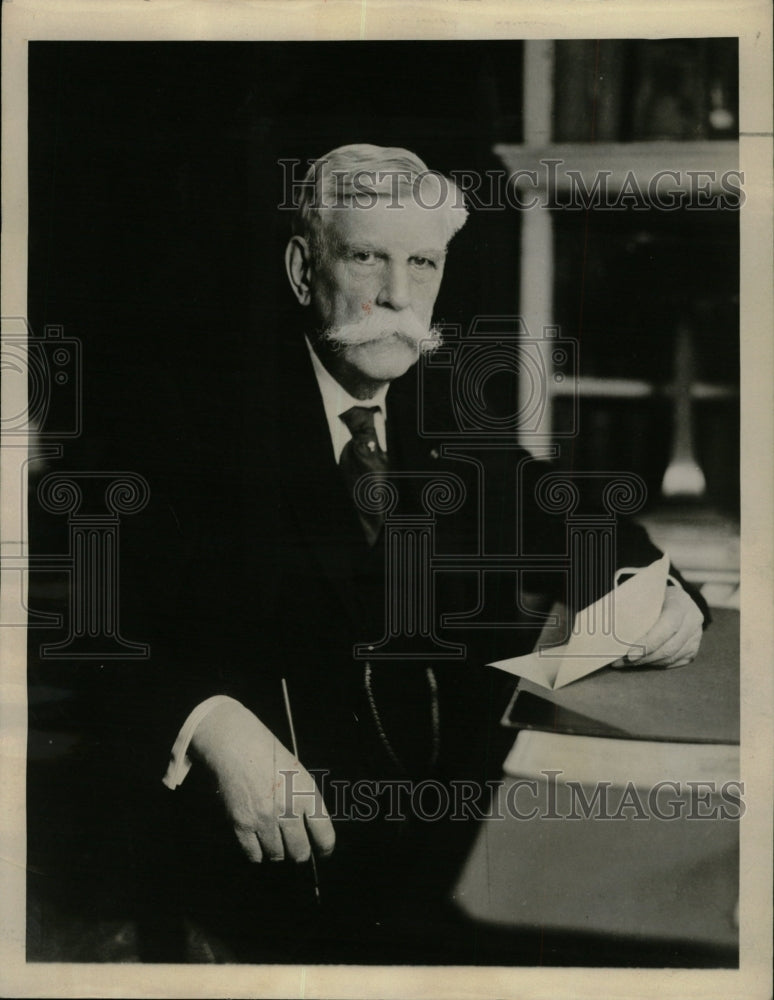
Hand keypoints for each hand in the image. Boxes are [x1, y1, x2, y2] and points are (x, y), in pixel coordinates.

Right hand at [190, 699, 335, 862]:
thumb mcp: (299, 774)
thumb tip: (311, 833)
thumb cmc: (269, 755)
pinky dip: (258, 854)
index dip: (325, 850)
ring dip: (278, 854)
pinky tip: (259, 844)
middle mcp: (288, 810)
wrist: (236, 745)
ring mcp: (264, 819)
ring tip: (276, 843)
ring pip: (277, 856)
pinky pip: (254, 855)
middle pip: (300, 853)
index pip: (324, 836)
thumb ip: (306, 802)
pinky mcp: (242, 824)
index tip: (323, 854)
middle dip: (300, 855)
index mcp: (307, 794)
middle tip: (297, 852)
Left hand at [611, 583, 703, 668]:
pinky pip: (674, 662)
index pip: (668, 626)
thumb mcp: (647, 596)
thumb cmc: (655, 598)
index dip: (649, 642)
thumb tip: (613, 629)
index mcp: (680, 603)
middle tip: (622, 661)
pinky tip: (641, 662)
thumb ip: (636, 609)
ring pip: (671, 657)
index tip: (630, 654)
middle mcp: (693, 620)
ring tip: (626, 663)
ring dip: (647, 663)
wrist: (676, 600)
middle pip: (669, 646)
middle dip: (644, 657)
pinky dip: (656, 664)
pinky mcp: (693, 649)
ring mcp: (696, 636)